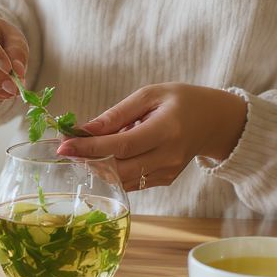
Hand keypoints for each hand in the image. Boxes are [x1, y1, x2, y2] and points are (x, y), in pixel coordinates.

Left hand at [55, 83, 246, 190]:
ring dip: (96, 167)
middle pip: (120, 168)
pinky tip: (99, 157)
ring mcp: (167, 173)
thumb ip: (118, 113)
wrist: (213, 122)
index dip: (91, 148)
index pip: (122, 145)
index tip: (64, 145)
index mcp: (167, 130)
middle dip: (87, 160)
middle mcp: (168, 156)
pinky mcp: (164, 181)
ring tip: (76, 151)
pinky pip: (132, 181)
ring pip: (123, 179)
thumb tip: (85, 129)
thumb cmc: (180, 101)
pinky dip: (112, 171)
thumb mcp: (150, 95)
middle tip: (63, 148)